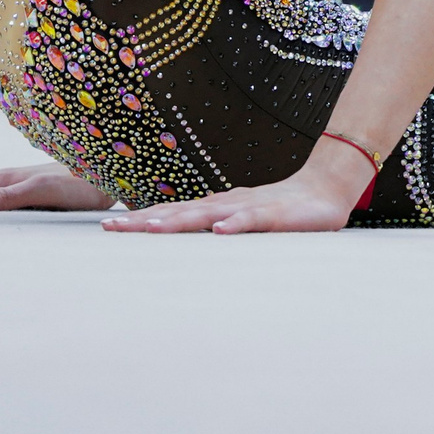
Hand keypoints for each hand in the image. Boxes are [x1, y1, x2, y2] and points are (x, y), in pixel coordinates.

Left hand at [101, 142, 373, 234]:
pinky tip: (220, 230)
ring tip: (151, 229)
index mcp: (215, 208)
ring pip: (208, 214)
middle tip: (112, 227)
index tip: (109, 226)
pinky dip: (235, 224)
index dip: (141, 220)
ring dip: (178, 221)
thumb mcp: (241, 223)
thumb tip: (183, 243)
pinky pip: (252, 220)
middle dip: (145, 220)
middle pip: (179, 212)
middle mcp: (224, 204)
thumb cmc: (279, 211)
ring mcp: (248, 208)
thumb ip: (214, 231)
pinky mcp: (274, 214)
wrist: (324, 190)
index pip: (172, 213)